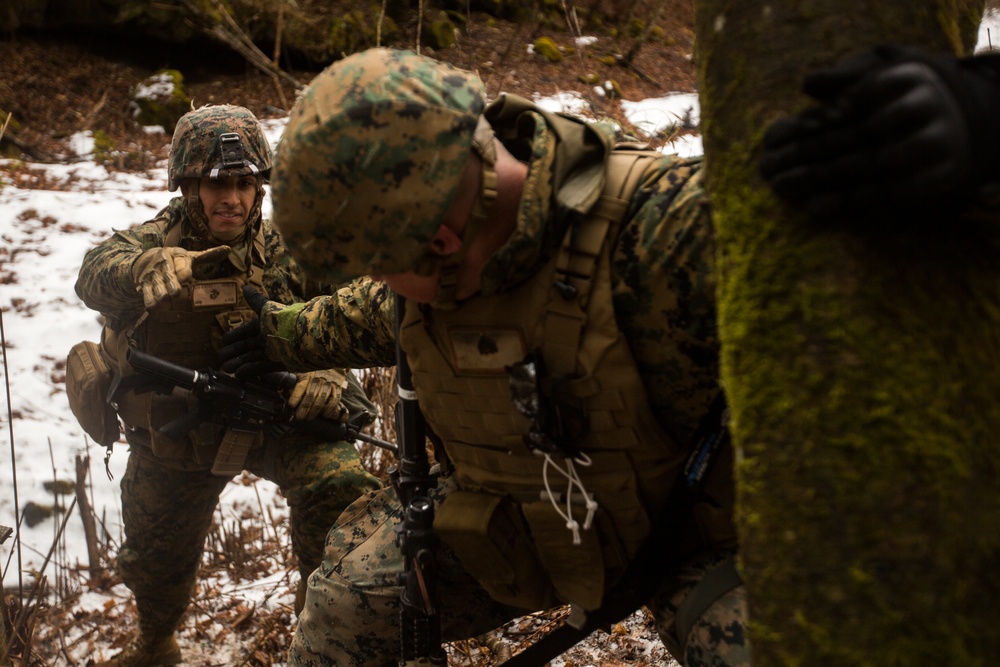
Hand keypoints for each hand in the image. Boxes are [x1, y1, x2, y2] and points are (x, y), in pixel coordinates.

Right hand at [132, 245, 229, 308]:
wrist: (145, 260)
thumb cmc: (174, 260)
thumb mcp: (189, 256)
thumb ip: (207, 255)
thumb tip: (229, 249)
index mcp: (175, 254)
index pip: (180, 263)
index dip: (183, 272)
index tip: (187, 278)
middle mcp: (162, 264)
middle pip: (167, 275)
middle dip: (171, 284)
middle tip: (176, 293)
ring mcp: (152, 274)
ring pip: (155, 285)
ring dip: (159, 294)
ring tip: (164, 302)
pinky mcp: (143, 283)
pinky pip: (145, 292)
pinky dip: (148, 299)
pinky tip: (153, 306)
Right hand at [219, 285, 285, 377]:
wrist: (304, 336)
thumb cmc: (285, 321)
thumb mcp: (267, 310)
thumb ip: (255, 301)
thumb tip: (245, 287)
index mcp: (264, 325)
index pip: (245, 331)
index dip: (234, 336)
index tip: (223, 342)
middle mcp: (268, 338)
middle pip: (247, 346)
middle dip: (234, 352)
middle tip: (221, 359)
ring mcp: (274, 351)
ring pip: (252, 357)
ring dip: (239, 362)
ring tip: (227, 368)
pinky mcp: (280, 362)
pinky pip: (263, 367)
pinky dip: (251, 370)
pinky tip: (239, 374)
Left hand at [286, 369, 349, 421]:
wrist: (331, 363)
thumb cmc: (313, 372)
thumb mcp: (302, 372)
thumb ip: (294, 382)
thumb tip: (282, 391)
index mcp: (307, 375)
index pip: (300, 386)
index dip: (295, 397)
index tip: (291, 406)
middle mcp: (318, 379)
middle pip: (310, 395)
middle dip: (304, 407)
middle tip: (299, 417)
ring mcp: (328, 383)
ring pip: (322, 398)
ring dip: (315, 410)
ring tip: (309, 418)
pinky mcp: (337, 387)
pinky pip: (334, 399)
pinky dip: (330, 408)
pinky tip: (325, 415)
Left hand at [760, 46, 999, 220]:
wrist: (954, 126)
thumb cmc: (897, 102)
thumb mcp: (873, 80)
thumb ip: (843, 81)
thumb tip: (809, 84)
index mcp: (906, 77)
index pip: (850, 101)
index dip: (809, 121)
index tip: (768, 139)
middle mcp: (926, 106)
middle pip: (855, 133)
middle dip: (807, 152)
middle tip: (767, 168)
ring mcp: (938, 141)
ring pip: (873, 163)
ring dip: (824, 178)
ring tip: (783, 187)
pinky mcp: (942, 176)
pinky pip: (893, 193)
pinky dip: (853, 201)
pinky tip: (815, 207)